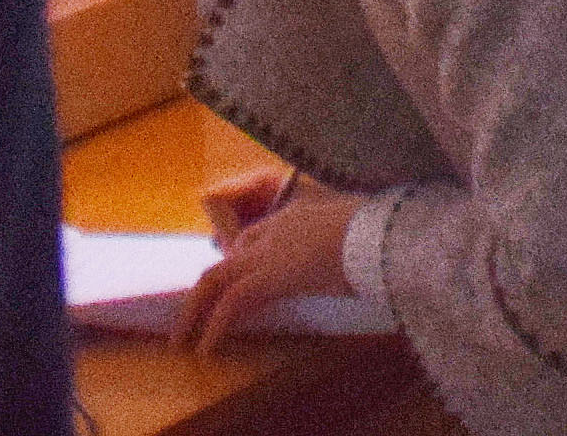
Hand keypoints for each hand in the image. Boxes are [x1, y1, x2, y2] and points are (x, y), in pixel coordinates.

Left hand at [180, 174, 364, 350]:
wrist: (382, 233)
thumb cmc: (385, 237)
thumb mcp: (365, 239)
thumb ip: (353, 249)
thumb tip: (368, 264)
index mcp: (299, 216)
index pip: (257, 236)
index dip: (242, 261)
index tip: (235, 284)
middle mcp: (277, 229)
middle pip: (229, 255)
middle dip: (208, 287)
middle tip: (194, 314)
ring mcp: (270, 251)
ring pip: (216, 277)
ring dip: (194, 310)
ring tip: (182, 340)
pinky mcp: (270, 276)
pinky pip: (232, 303)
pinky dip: (214, 327)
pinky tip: (207, 350)